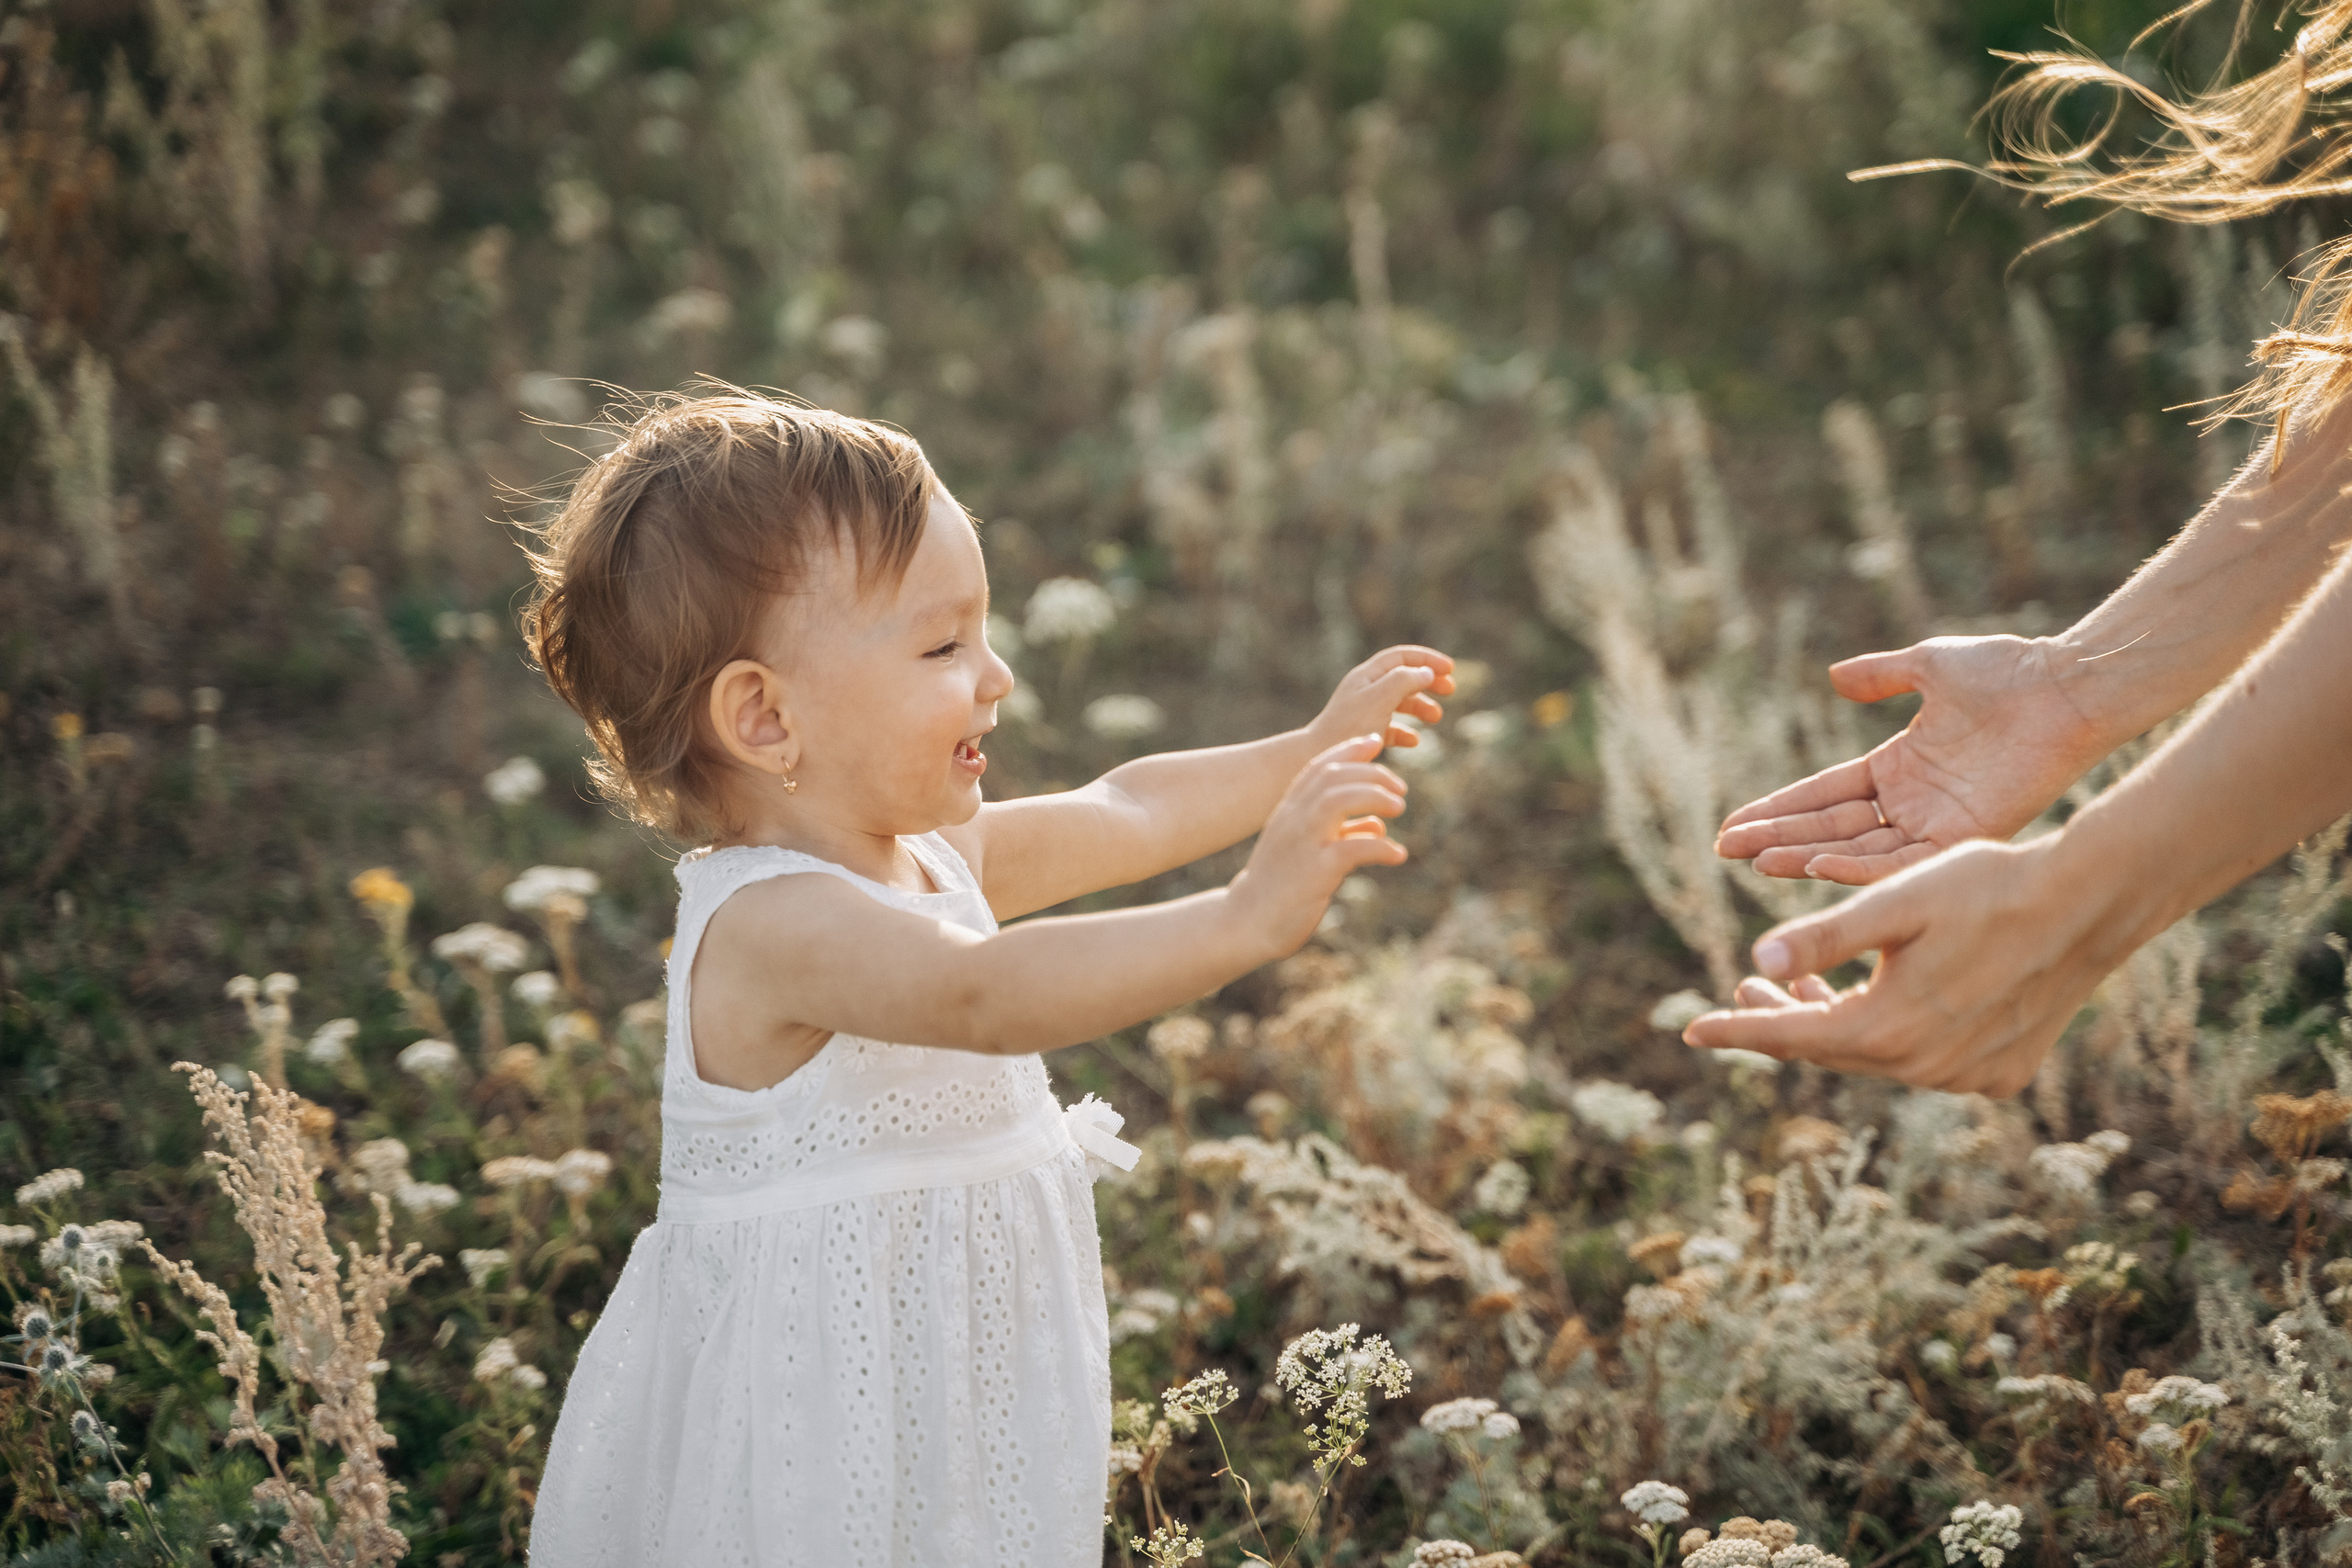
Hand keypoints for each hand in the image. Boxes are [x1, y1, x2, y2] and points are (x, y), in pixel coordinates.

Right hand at [1228, 735, 1409, 955]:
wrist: (1247, 922)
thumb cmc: (1279, 886)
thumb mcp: (1309, 850)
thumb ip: (1342, 833)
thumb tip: (1377, 825)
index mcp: (1289, 811)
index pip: (1319, 767)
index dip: (1349, 749)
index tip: (1375, 742)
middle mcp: (1293, 820)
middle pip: (1333, 777)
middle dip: (1372, 774)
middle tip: (1400, 789)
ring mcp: (1303, 844)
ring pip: (1338, 800)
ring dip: (1374, 797)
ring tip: (1399, 808)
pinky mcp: (1315, 872)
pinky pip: (1352, 849)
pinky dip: (1381, 847)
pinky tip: (1398, 855)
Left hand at [1307, 645, 1454, 754]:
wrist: (1318, 756)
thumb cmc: (1349, 727)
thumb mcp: (1380, 699)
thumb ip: (1404, 681)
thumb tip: (1426, 672)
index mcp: (1367, 676)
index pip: (1401, 657)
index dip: (1427, 659)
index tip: (1450, 669)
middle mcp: (1365, 689)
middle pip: (1403, 677)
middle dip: (1428, 681)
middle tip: (1450, 690)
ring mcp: (1364, 711)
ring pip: (1399, 702)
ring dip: (1421, 707)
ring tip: (1436, 718)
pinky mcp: (1364, 732)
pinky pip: (1390, 727)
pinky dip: (1405, 732)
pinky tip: (1414, 742)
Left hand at [1680, 835, 2129, 1096]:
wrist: (2089, 906)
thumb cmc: (1986, 888)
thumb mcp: (1893, 904)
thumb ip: (1823, 937)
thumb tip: (1755, 960)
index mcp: (1887, 1028)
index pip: (1787, 1038)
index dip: (1737, 1031)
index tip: (1690, 1031)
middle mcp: (1923, 1068)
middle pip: (1829, 1051)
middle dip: (1781, 1022)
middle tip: (1747, 988)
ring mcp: (1965, 1076)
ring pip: (1875, 1057)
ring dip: (1835, 1024)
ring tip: (1801, 990)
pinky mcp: (1999, 1073)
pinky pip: (1925, 1061)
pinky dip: (1891, 1034)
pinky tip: (1882, 997)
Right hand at [1714, 635, 2111, 884]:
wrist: (2062, 685)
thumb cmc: (2006, 670)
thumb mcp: (1928, 666)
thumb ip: (1881, 676)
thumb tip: (1834, 677)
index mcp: (1899, 766)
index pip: (1824, 795)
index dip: (1779, 809)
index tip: (1734, 825)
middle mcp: (1912, 803)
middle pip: (1829, 827)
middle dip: (1776, 838)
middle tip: (1726, 851)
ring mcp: (1936, 823)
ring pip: (1857, 851)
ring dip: (1806, 856)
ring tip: (1758, 862)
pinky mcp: (1965, 837)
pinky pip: (1904, 863)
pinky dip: (1860, 867)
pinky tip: (1817, 866)